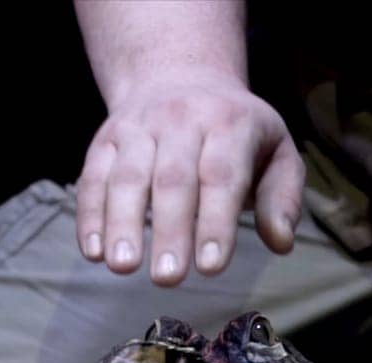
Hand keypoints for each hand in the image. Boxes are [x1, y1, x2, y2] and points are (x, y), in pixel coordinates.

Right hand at [75, 69, 305, 285]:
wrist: (180, 75)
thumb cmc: (236, 131)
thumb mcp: (275, 150)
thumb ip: (282, 197)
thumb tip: (281, 242)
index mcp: (229, 123)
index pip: (221, 175)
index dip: (216, 222)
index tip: (211, 267)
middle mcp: (181, 119)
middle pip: (172, 178)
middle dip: (170, 231)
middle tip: (168, 278)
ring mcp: (138, 128)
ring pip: (127, 177)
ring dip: (122, 223)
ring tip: (123, 266)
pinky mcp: (106, 139)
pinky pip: (93, 177)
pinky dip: (90, 215)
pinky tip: (92, 251)